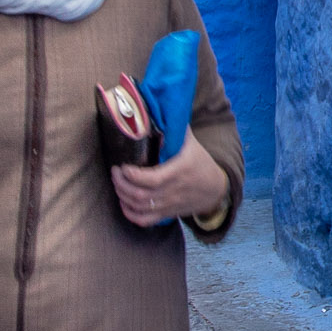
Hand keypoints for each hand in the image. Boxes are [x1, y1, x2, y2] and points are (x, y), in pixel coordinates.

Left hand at [112, 132, 228, 227]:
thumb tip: (156, 109)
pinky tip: (123, 202)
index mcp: (179, 171)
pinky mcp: (167, 214)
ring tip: (117, 183)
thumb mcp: (191, 143)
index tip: (123, 165)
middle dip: (122, 184)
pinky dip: (130, 214)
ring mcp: (169, 205)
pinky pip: (145, 221)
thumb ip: (174, 129)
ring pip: (140, 208)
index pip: (152, 179)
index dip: (133, 175)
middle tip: (115, 172)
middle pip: (140, 195)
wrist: (216, 189)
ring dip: (123, 197)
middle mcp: (173, 191)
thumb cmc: (200, 162)